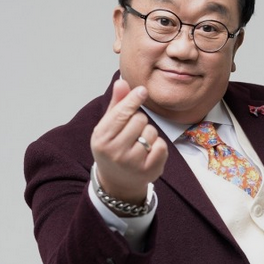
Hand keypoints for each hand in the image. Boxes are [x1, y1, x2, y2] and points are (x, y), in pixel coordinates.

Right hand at [91, 79, 167, 205]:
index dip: (133, 99)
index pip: (121, 113)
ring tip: (139, 144)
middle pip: (139, 119)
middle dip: (139, 121)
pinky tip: (148, 153)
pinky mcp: (148, 171)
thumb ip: (117, 104)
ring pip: (152, 132)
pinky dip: (159, 146)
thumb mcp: (108, 127)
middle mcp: (114, 152)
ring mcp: (132, 163)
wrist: (117, 182)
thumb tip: (122, 81)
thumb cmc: (113, 148)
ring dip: (149, 134)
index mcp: (101, 138)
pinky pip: (162, 146)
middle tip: (132, 132)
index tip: (143, 90)